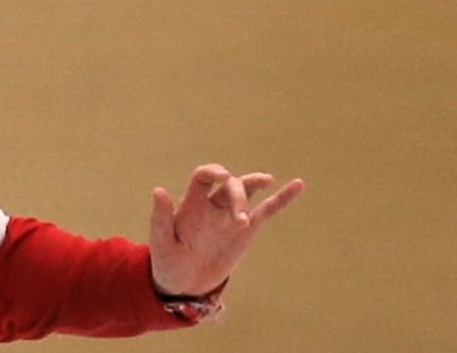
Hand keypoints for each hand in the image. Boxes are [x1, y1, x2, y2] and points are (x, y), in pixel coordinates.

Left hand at [148, 164, 304, 296]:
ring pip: (247, 191)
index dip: (213, 171)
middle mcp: (213, 204)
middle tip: (241, 221)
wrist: (185, 285)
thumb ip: (160, 218)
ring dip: (255, 184)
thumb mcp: (161, 244)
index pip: (203, 177)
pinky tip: (298, 185)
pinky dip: (282, 198)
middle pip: (230, 186)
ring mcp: (232, 215)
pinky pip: (267, 209)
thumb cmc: (168, 263)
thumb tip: (159, 190)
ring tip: (267, 181)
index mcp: (192, 205)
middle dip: (238, 198)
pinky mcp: (247, 230)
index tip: (223, 176)